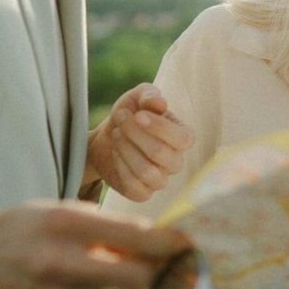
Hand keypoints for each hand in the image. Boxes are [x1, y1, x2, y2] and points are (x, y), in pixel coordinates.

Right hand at [0, 200, 188, 288]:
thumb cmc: (25, 225)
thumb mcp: (64, 211)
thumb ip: (108, 228)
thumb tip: (160, 241)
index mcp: (67, 223)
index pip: (134, 238)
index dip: (170, 245)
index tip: (192, 246)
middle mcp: (59, 261)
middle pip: (133, 278)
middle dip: (156, 275)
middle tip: (173, 272)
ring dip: (107, 281)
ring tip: (74, 264)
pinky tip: (57, 282)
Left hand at [85, 83, 192, 200]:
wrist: (106, 138)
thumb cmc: (129, 115)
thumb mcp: (137, 98)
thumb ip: (149, 96)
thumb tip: (160, 103)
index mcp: (182, 137)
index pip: (183, 139)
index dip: (160, 128)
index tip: (138, 115)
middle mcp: (175, 161)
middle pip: (161, 153)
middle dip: (136, 134)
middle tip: (120, 118)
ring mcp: (160, 180)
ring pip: (147, 172)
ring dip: (126, 149)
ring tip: (116, 133)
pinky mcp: (142, 193)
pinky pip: (135, 187)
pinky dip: (121, 167)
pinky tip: (115, 153)